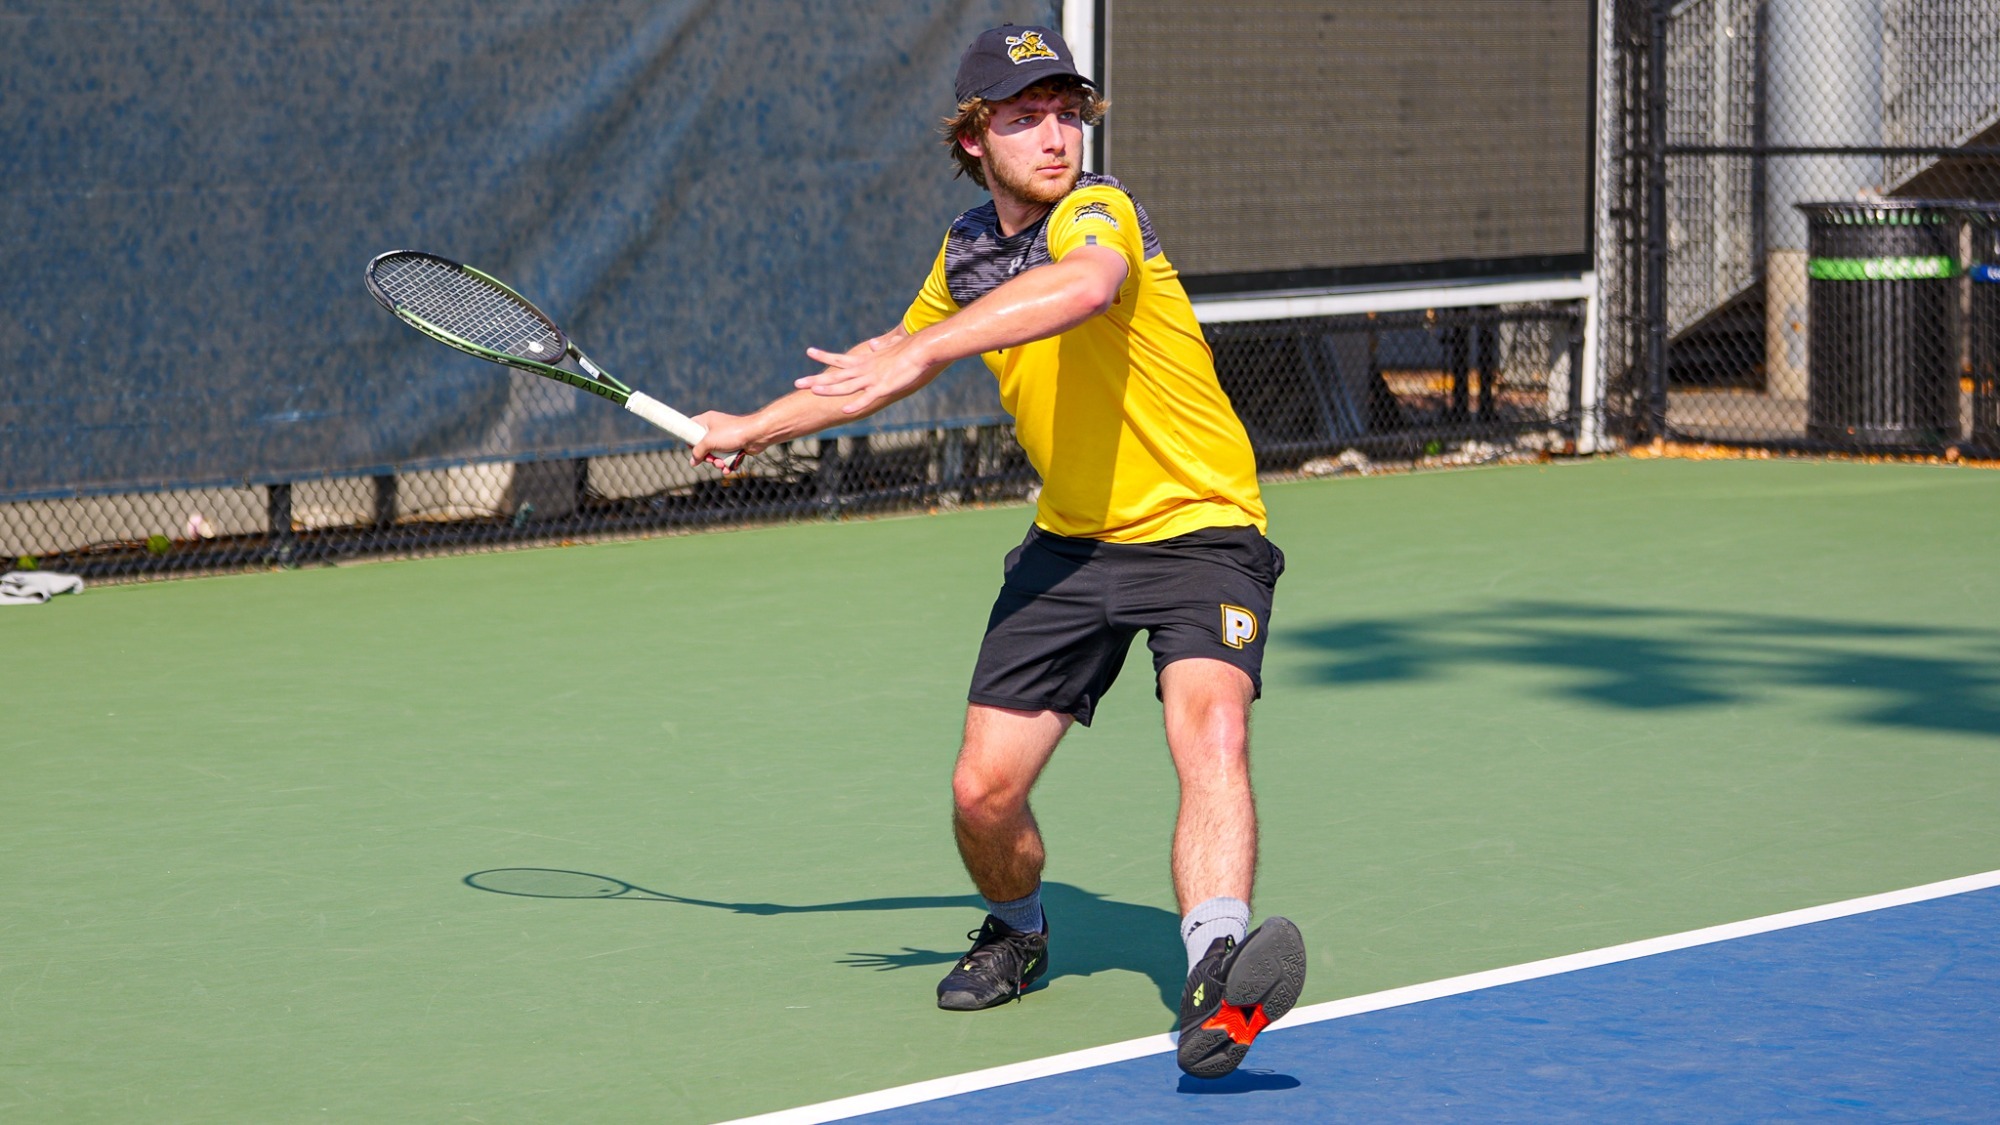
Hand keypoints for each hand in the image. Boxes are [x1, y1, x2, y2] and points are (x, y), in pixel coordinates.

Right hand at [687, 411, 761, 469]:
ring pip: (715, 454)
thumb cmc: (732, 433)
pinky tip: (728, 468)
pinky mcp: (734, 446)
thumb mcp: (709, 441)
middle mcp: (715, 428)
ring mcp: (725, 437)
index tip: (693, 449)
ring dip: (717, 462)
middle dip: (707, 457)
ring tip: (722, 465)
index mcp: (707, 420)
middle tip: (711, 459)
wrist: (756, 435)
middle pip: (704, 446)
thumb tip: (693, 461)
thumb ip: (698, 451)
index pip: (692, 428)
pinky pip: (726, 457)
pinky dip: (726, 464)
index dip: (690, 439)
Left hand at [795, 332, 930, 414]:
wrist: (923, 349)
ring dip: (829, 390)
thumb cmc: (910, 348)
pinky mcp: (884, 387)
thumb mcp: (892, 348)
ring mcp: (872, 379)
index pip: (840, 359)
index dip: (824, 356)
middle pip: (836, 376)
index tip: (809, 352)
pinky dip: (856, 403)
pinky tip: (845, 409)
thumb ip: (881, 347)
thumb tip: (874, 343)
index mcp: (865, 361)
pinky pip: (867, 397)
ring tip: (812, 391)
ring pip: (846, 386)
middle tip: (796, 382)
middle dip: (816, 380)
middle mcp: (864, 370)